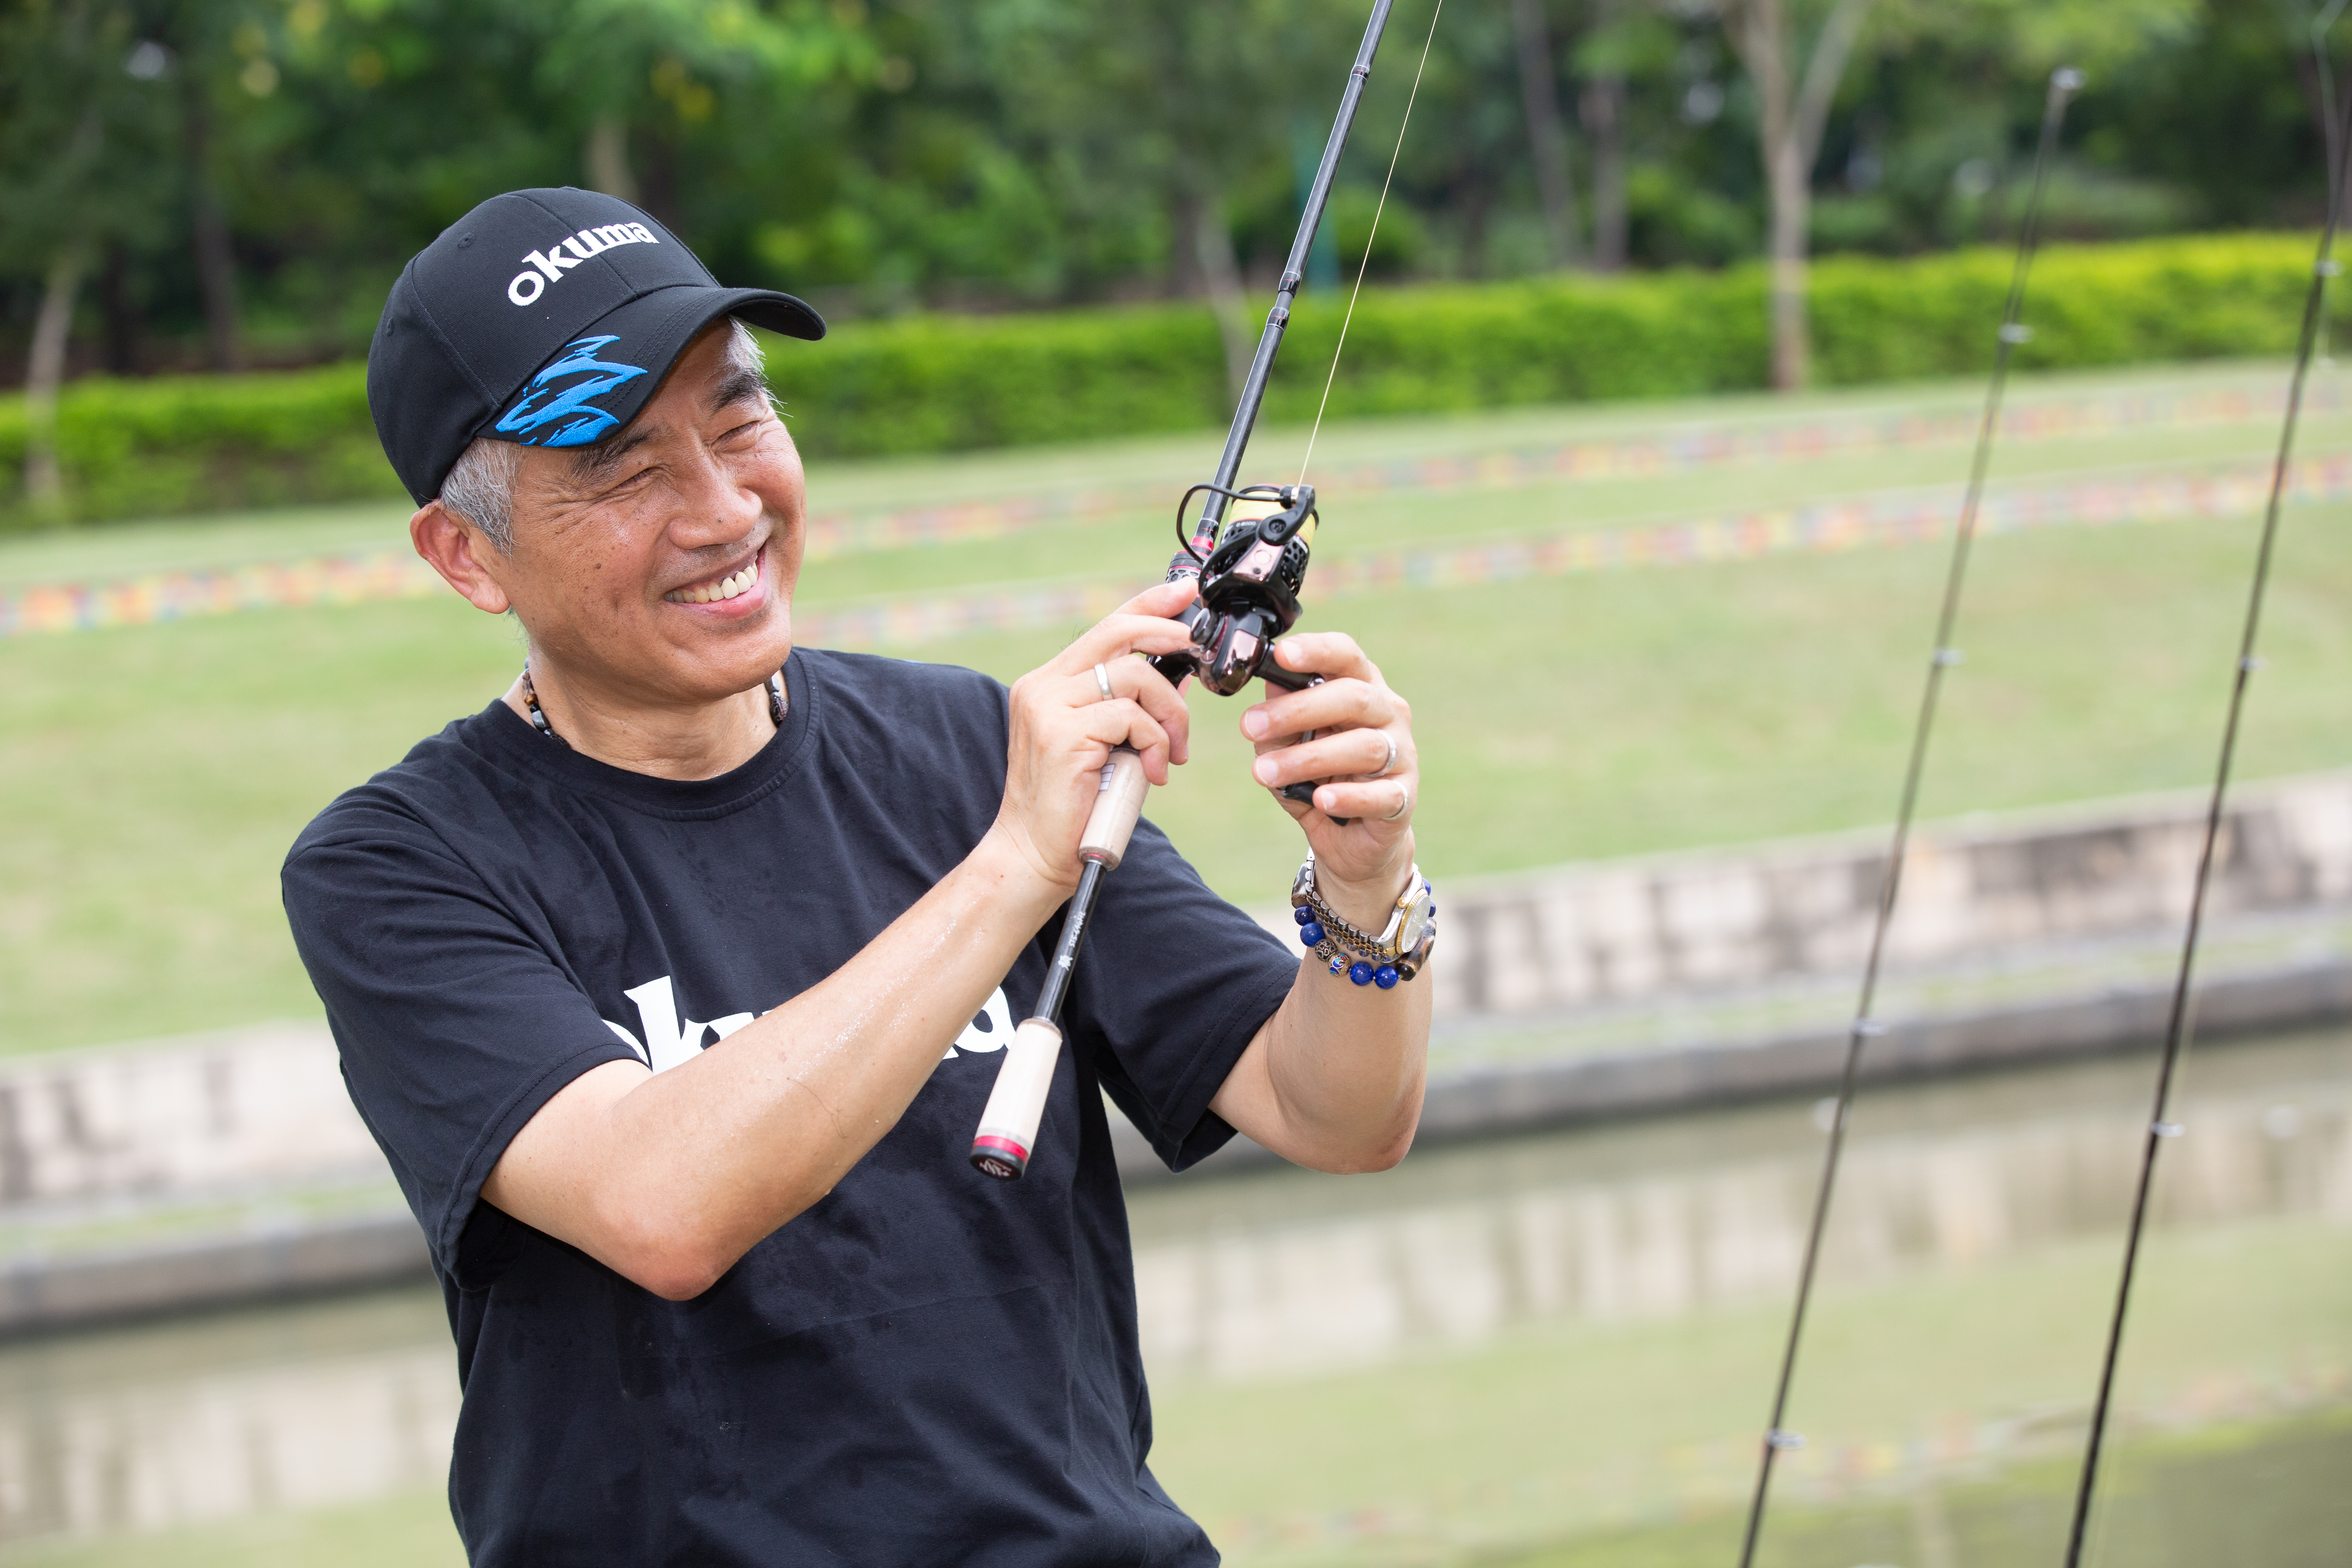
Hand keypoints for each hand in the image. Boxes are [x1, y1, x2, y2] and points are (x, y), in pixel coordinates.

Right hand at [991, 580, 1200, 891]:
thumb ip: (1126, 706)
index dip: (1148, 604)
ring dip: (1169, 713)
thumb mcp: (1105, 743)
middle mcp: (1042, 686)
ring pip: (1133, 676)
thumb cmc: (1075, 805)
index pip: (1105, 627)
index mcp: (1049, 684)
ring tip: (1173, 752)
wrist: (1035, 855)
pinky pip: (1130, 717)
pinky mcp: (1062, 734)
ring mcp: (1048, 707)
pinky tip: (1154, 772)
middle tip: (1198, 654)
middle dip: (1168, 635)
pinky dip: (1154, 742)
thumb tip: (1177, 673)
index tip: (1185, 592)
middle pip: (1117, 633)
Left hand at [1240, 633, 1416, 924]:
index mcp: (1362, 687)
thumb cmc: (1319, 777)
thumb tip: (1269, 680)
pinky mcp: (1403, 798)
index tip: (1281, 654)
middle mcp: (1388, 714)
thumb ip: (1281, 715)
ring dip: (1309, 758)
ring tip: (1264, 772)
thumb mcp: (1289, 743)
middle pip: (1354, 698)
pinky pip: (1381, 794)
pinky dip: (1349, 796)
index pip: (1346, 656)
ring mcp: (1402, 755)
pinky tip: (1321, 799)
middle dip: (1298, 710)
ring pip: (1365, 747)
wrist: (1351, 839)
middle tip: (1250, 726)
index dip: (1317, 651)